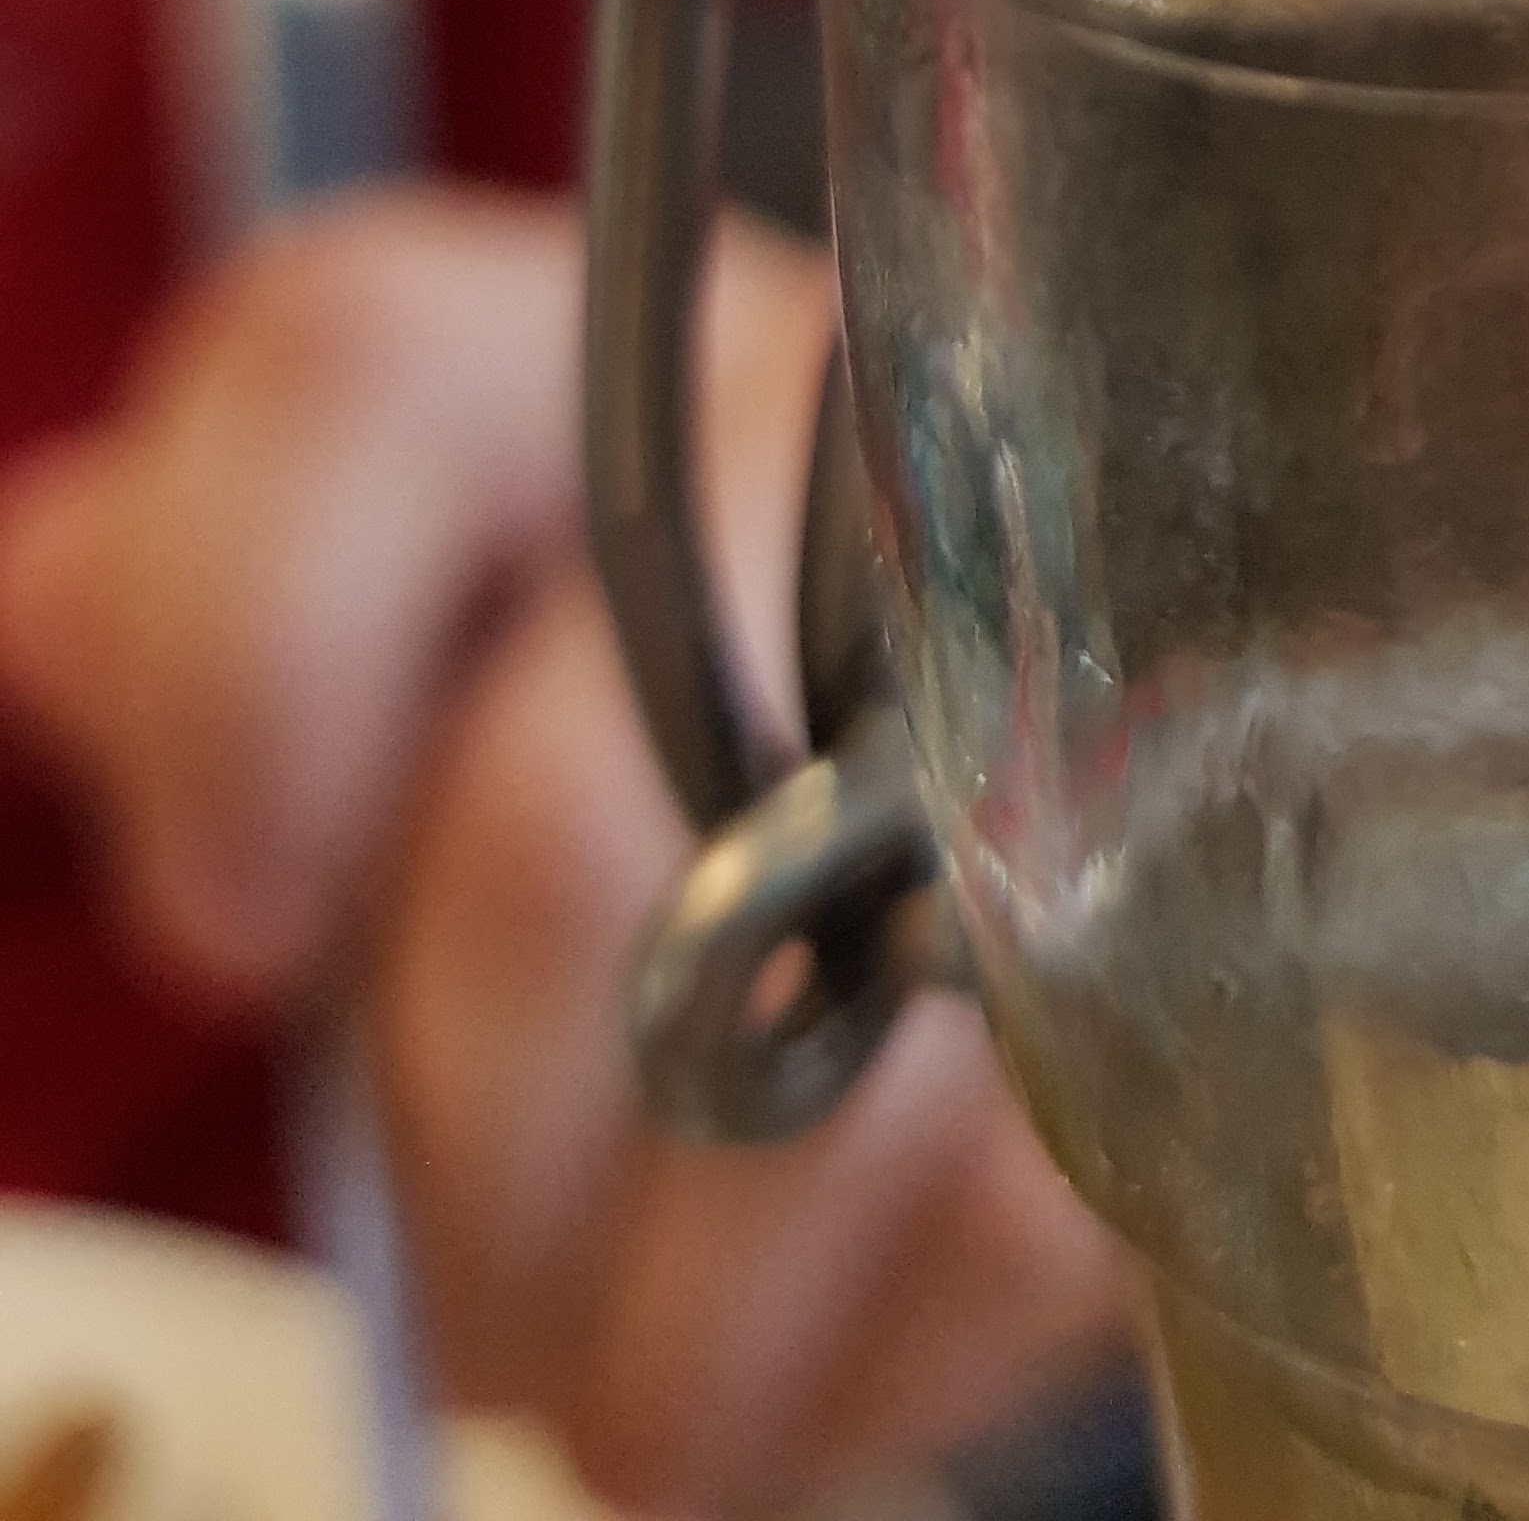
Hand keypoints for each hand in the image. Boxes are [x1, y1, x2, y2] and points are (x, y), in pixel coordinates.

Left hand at [0, 189, 1129, 1515]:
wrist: (917, 761)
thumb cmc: (546, 722)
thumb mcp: (334, 633)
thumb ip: (181, 616)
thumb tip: (59, 604)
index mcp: (551, 367)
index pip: (354, 384)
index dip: (242, 669)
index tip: (219, 918)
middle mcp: (806, 454)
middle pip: (561, 828)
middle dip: (466, 1136)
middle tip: (454, 1293)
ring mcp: (1030, 663)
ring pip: (799, 1055)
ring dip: (660, 1316)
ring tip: (613, 1391)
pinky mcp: (1184, 916)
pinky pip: (996, 1197)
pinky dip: (856, 1360)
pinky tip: (796, 1359)